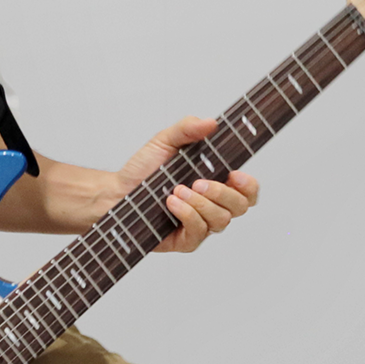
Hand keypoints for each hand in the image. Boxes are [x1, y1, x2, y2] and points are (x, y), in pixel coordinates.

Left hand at [115, 116, 260, 253]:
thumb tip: (210, 123)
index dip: (248, 185)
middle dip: (222, 193)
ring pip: (221, 220)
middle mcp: (212, 204)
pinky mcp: (186, 240)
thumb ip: (187, 129)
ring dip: (201, 204)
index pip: (247, 189)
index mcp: (216, 181)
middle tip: (198, 182)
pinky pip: (199, 232)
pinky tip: (172, 204)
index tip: (235, 174)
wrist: (116, 192)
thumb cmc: (143, 170)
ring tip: (177, 191)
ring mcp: (201, 223)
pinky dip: (188, 215)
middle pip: (240, 206)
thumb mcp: (164, 141)